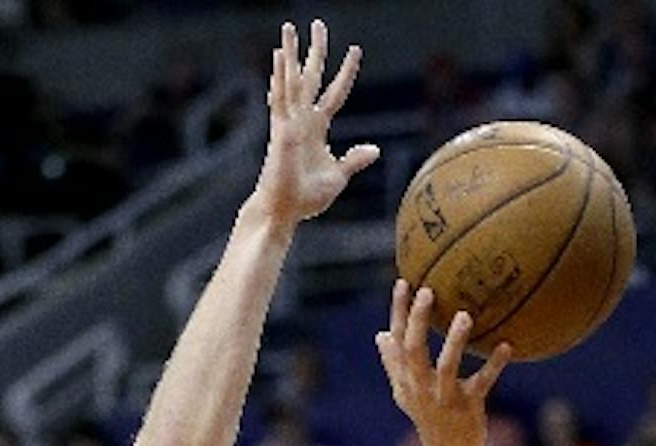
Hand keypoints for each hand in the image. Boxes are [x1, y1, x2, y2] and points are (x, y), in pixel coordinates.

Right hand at [254, 20, 378, 228]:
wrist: (284, 210)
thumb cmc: (306, 198)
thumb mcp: (338, 177)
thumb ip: (353, 160)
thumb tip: (374, 149)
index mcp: (317, 129)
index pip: (334, 94)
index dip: (345, 73)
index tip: (355, 50)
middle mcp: (302, 119)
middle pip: (312, 77)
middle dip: (316, 51)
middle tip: (318, 24)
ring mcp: (289, 122)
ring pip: (292, 80)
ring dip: (292, 53)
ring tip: (289, 27)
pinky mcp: (280, 129)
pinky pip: (281, 97)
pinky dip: (280, 76)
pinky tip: (281, 55)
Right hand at [376, 280, 512, 445]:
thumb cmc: (429, 420)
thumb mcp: (406, 394)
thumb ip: (394, 365)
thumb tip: (381, 335)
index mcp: (405, 380)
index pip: (397, 341)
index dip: (399, 312)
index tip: (404, 282)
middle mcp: (420, 388)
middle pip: (413, 349)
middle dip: (418, 319)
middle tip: (427, 290)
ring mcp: (443, 398)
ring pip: (446, 366)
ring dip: (455, 340)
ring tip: (465, 315)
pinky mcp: (467, 408)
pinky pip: (482, 383)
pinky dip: (494, 364)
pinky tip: (507, 346)